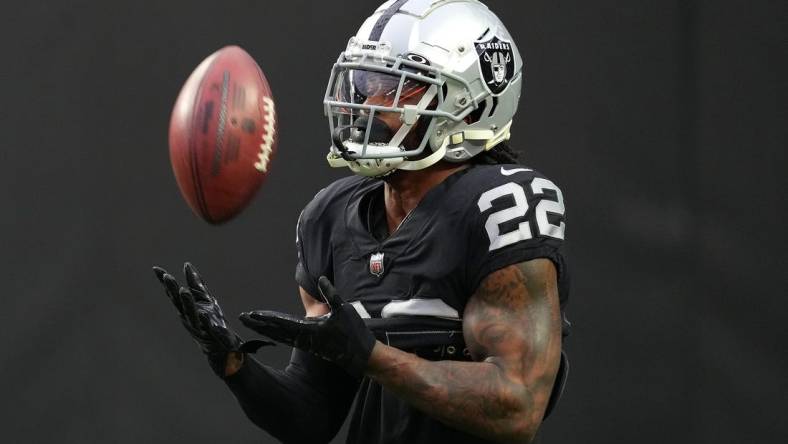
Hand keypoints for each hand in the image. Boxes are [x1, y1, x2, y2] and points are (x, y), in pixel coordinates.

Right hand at [153, 262, 271, 376]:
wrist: (221, 347)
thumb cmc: (212, 321)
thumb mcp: (205, 299)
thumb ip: (196, 284)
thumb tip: (187, 265)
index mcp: (186, 309)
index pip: (174, 293)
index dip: (166, 282)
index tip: (156, 269)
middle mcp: (189, 318)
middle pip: (179, 303)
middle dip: (173, 290)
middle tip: (167, 277)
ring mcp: (199, 327)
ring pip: (191, 314)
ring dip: (187, 303)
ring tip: (184, 291)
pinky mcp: (211, 335)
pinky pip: (207, 327)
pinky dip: (205, 321)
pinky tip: (204, 313)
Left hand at [239, 276, 375, 377]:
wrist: (361, 356)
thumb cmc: (354, 333)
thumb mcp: (344, 309)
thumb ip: (331, 294)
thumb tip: (321, 279)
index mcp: (309, 330)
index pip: (282, 322)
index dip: (266, 318)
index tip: (252, 314)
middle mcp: (304, 339)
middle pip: (275, 331)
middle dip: (258, 324)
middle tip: (242, 318)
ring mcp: (306, 344)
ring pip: (280, 336)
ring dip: (264, 329)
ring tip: (251, 323)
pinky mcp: (310, 346)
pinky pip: (288, 339)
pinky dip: (276, 334)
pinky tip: (270, 332)